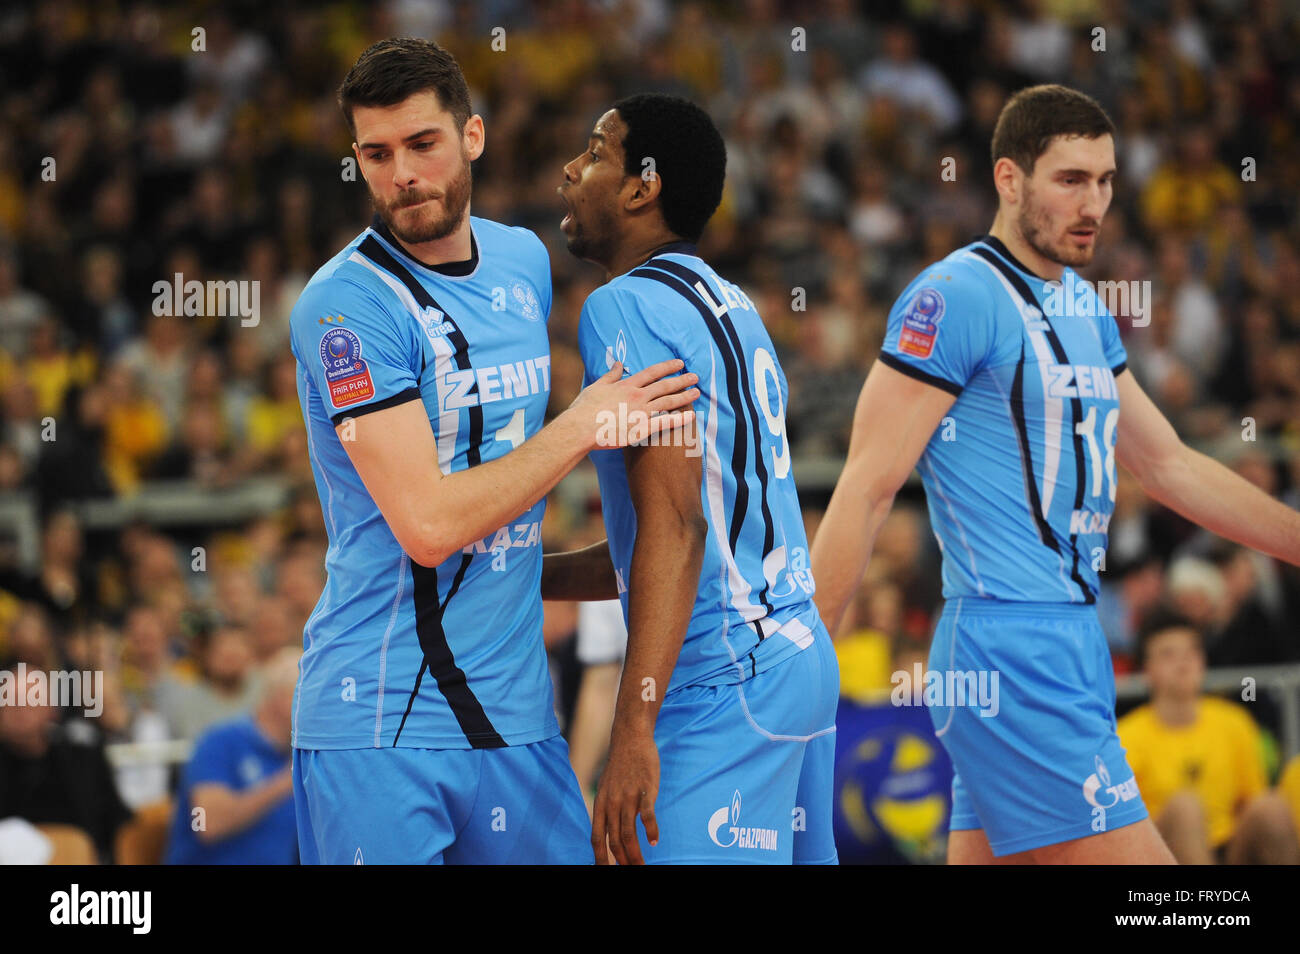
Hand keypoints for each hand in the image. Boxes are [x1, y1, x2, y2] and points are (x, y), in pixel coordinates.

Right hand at [565, 359, 698, 451]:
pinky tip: (691, 416)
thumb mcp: (596, 386)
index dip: (667, 366)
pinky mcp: (641, 429)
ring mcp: (641, 412)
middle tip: (695, 377)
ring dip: (684, 396)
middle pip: (664, 385)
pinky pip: (665, 423)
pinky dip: (679, 419)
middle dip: (681, 380)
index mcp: (626, 385)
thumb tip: (619, 363)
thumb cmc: (584, 409)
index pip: (651, 372)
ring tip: (697, 392)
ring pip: (668, 402)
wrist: (580, 428)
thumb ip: (610, 375)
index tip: (679, 363)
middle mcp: (637, 396)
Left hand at [591, 729, 659, 864]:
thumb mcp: (606, 788)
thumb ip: (607, 810)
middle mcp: (612, 803)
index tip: (605, 870)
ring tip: (641, 866)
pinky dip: (651, 831)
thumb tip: (609, 832)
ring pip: (629, 833)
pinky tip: (654, 842)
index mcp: (601, 804)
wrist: (630, 739)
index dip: (600, 857)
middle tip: (631, 871)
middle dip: (622, 861)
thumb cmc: (620, 766)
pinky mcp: (645, 790)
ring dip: (636, 854)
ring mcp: (628, 797)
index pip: (597, 837)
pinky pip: (647, 816)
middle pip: (615, 840)